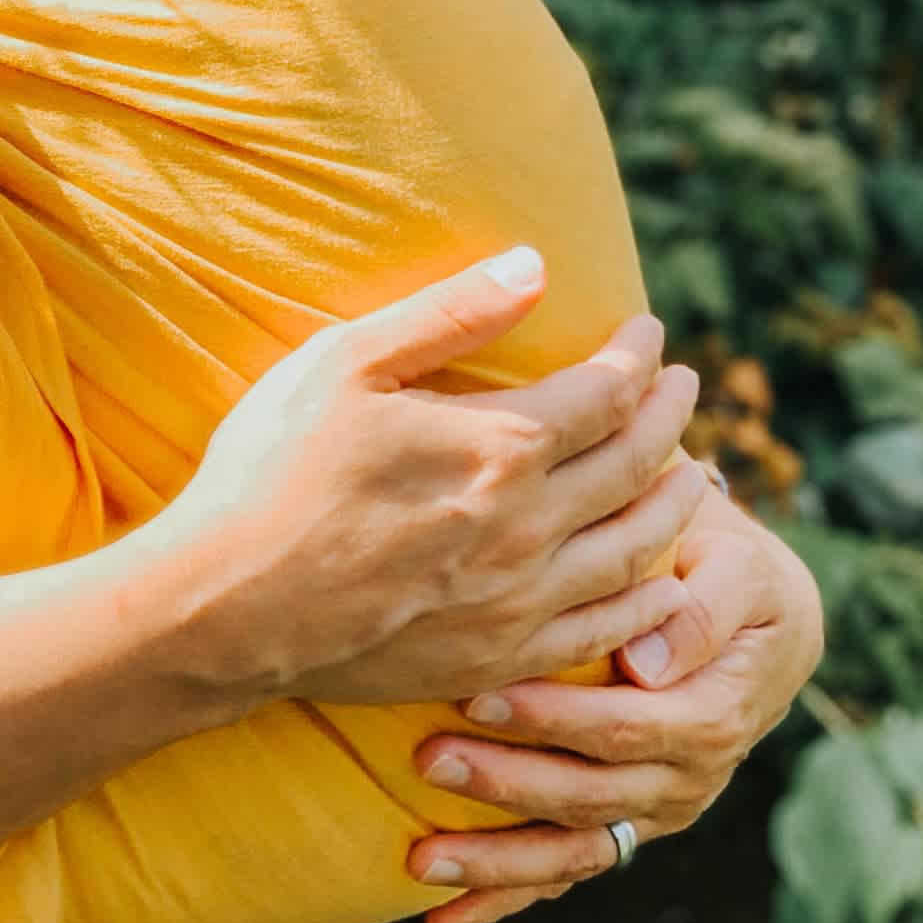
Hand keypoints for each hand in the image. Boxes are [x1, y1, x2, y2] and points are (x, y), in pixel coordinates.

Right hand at [127, 249, 703, 714]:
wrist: (227, 606)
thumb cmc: (272, 469)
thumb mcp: (345, 362)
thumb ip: (448, 314)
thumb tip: (534, 264)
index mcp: (497, 446)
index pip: (604, 391)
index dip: (636, 356)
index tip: (649, 331)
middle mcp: (528, 528)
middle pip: (635, 466)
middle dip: (669, 416)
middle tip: (687, 386)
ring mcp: (519, 602)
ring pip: (637, 550)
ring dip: (677, 504)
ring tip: (694, 473)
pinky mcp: (499, 658)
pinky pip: (606, 630)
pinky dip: (650, 599)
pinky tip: (660, 582)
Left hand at [399, 492, 824, 922]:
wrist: (743, 599)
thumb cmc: (721, 562)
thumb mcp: (735, 567)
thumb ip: (702, 609)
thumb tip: (646, 661)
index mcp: (712, 712)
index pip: (628, 726)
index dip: (555, 719)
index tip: (478, 695)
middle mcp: (685, 775)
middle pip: (590, 795)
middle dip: (505, 783)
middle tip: (426, 757)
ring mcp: (651, 807)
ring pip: (573, 849)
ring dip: (496, 861)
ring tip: (419, 860)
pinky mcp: (621, 819)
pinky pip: (564, 866)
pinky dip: (506, 895)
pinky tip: (443, 918)